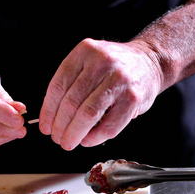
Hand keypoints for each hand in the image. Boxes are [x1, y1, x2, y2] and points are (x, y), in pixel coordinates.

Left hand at [39, 38, 162, 149]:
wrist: (149, 62)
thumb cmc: (112, 68)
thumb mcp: (88, 63)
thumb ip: (70, 84)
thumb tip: (50, 118)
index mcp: (84, 51)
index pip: (58, 86)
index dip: (48, 111)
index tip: (45, 127)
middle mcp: (101, 62)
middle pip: (71, 102)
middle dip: (60, 126)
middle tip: (56, 138)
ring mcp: (119, 79)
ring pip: (87, 114)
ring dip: (74, 133)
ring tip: (68, 142)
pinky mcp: (133, 98)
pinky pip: (109, 125)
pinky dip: (95, 137)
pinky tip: (87, 140)